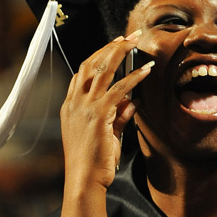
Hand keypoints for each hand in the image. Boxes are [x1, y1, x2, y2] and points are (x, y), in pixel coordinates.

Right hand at [59, 30, 152, 189]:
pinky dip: (133, 77)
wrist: (84, 180)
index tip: (115, 44)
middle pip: (91, 64)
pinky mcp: (98, 115)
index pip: (83, 72)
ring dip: (120, 52)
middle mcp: (74, 103)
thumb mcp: (107, 136)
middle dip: (110, 46)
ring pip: (102, 70)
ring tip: (136, 42)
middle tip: (128, 36)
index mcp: (70, 106)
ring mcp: (84, 107)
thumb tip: (133, 102)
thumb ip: (119, 117)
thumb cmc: (94, 162)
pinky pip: (118, 89)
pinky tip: (145, 70)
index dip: (99, 55)